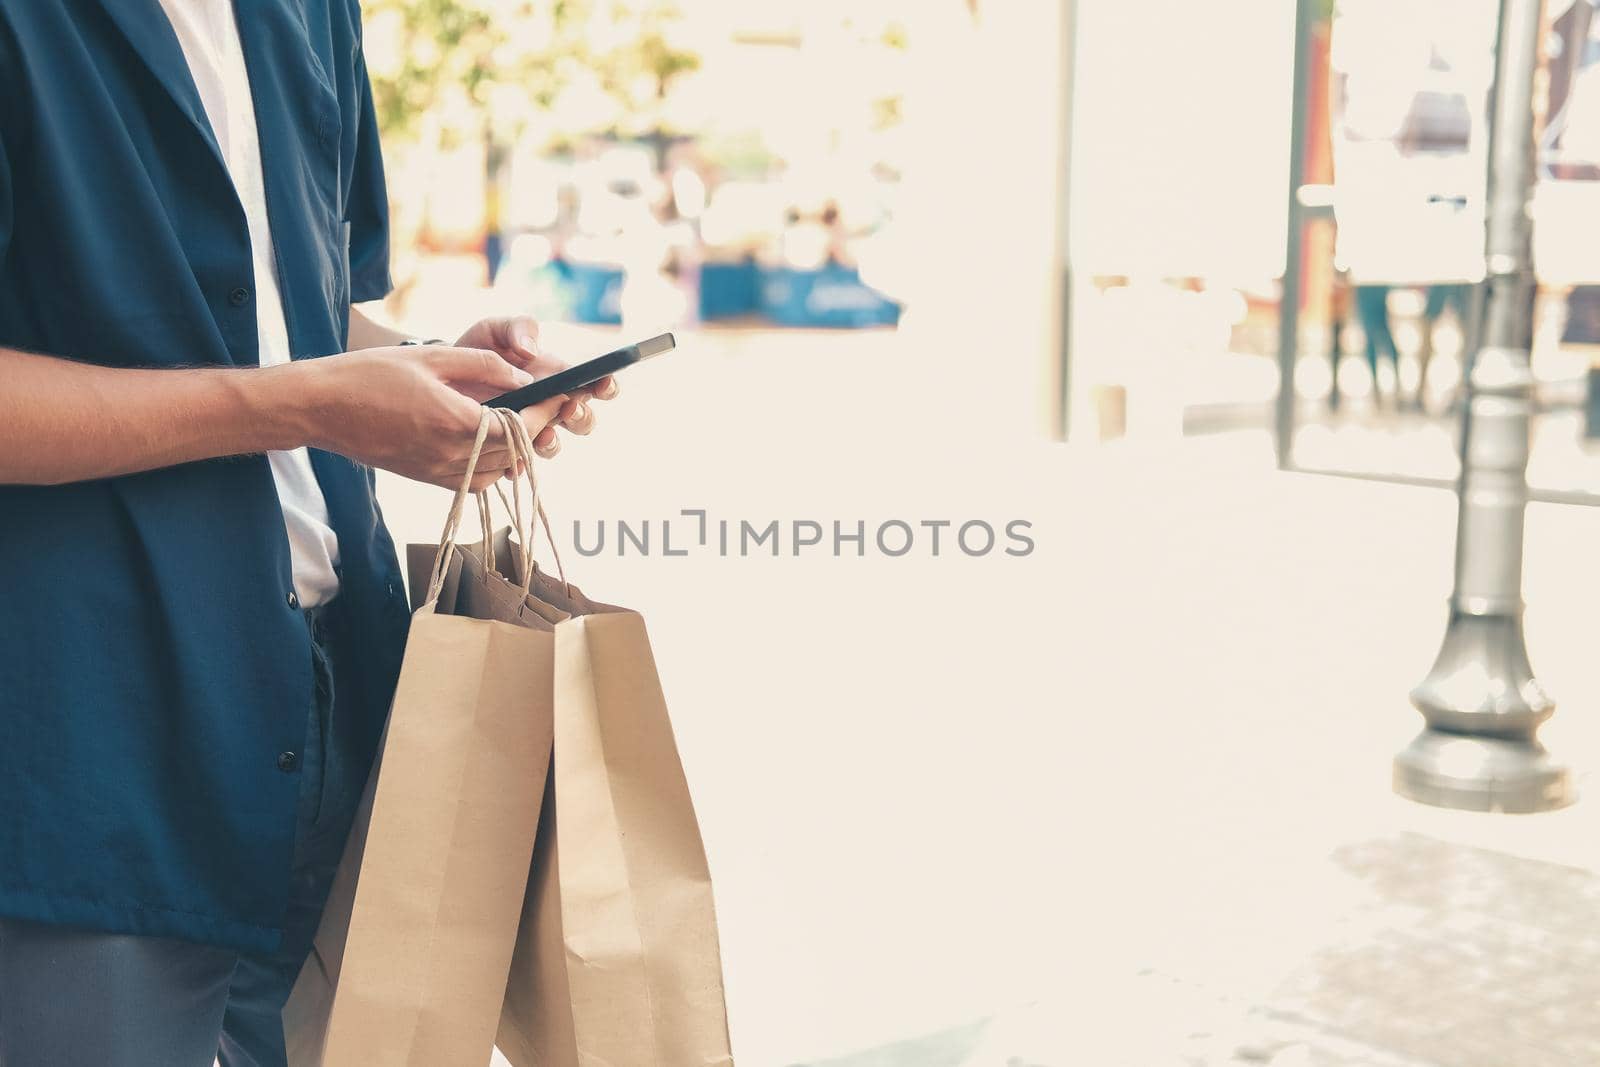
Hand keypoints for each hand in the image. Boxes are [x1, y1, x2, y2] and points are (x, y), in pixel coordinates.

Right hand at [289, 344, 567, 490]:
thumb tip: (522, 374)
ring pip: (498, 472)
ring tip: (522, 422)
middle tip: (549, 405)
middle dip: (536, 428)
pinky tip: (490, 443)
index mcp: (454, 423)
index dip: (546, 411)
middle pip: (514, 452)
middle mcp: (449, 455)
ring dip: (516, 451)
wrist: (320, 408)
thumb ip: (483, 365)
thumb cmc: (369, 376)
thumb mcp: (431, 358)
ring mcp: (436, 472)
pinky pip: (474, 482)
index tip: (562, 395)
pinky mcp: (425, 479)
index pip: (519, 427)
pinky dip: (492, 466)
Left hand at [454, 315, 619, 458]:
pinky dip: (517, 463)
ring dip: (551, 441)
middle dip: (581, 417)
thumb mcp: (495, 330)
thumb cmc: (476, 350)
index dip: (606, 387)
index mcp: (558, 378)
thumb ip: (517, 329)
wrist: (441, 376)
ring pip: (552, 444)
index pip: (595, 386)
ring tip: (540, 436)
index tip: (603, 384)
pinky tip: (511, 460)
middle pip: (583, 421)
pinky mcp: (506, 447)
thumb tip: (531, 351)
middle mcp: (550, 407)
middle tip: (568, 408)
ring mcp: (529, 429)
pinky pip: (518, 462)